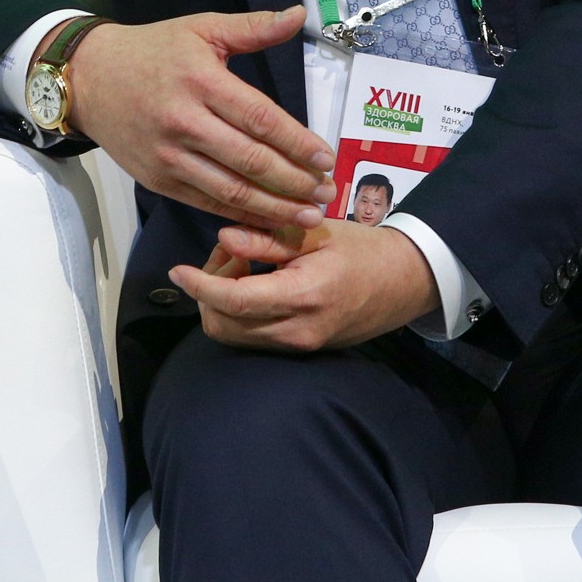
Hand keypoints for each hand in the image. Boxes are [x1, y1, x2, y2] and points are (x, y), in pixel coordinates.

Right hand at [63, 6, 336, 229]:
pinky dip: (239, 216)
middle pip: (250, 160)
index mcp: (202, 81)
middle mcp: (185, 122)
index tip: (327, 158)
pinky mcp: (158, 180)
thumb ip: (253, 28)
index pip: (260, 119)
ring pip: (229, 191)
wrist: (90, 79)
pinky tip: (267, 220)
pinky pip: (205, 203)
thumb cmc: (154, 51)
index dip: (297, 142)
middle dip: (294, 182)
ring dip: (273, 207)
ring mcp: (169, 156)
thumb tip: (298, 14)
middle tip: (327, 194)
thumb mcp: (202, 29)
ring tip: (308, 216)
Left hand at [168, 217, 440, 351]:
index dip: (200, 285)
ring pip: (234, 335)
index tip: (177, 268)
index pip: (235, 300)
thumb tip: (224, 236)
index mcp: (303, 296)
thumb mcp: (316, 232)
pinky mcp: (300, 349)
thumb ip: (268, 237)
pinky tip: (254, 280)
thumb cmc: (362, 249)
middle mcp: (297, 330)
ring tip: (242, 262)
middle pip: (224, 324)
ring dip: (222, 301)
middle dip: (210, 289)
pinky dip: (239, 311)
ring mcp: (299, 345)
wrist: (404, 281)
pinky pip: (252, 337)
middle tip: (229, 250)